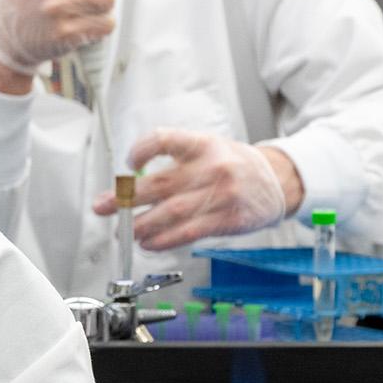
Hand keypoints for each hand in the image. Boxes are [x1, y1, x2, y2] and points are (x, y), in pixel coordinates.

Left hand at [91, 130, 302, 250]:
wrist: (279, 180)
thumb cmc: (234, 164)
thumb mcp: (207, 147)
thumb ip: (174, 160)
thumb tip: (130, 181)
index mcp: (203, 144)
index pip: (164, 139)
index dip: (141, 150)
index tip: (129, 163)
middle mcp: (211, 168)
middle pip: (160, 183)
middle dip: (125, 197)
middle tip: (102, 205)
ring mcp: (221, 195)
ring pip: (172, 213)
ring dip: (142, 224)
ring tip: (125, 230)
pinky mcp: (228, 220)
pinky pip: (189, 232)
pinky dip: (164, 240)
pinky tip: (148, 243)